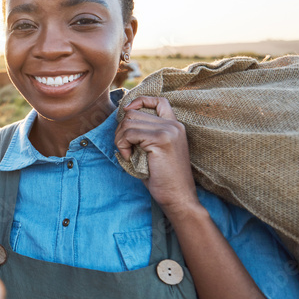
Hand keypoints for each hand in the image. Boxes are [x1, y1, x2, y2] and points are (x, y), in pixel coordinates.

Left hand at [114, 96, 200, 217]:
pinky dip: (123, 145)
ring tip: (127, 154)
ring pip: (128, 121)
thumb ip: (144, 134)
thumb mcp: (154, 151)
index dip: (139, 101)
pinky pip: (129, 133)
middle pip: (134, 112)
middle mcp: (174, 124)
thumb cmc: (163, 179)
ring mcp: (169, 130)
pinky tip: (129, 158)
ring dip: (120, 138)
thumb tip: (121, 121)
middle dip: (121, 130)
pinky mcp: (161, 139)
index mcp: (175, 126)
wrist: (178, 197)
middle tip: (124, 147)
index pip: (158, 100)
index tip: (128, 113)